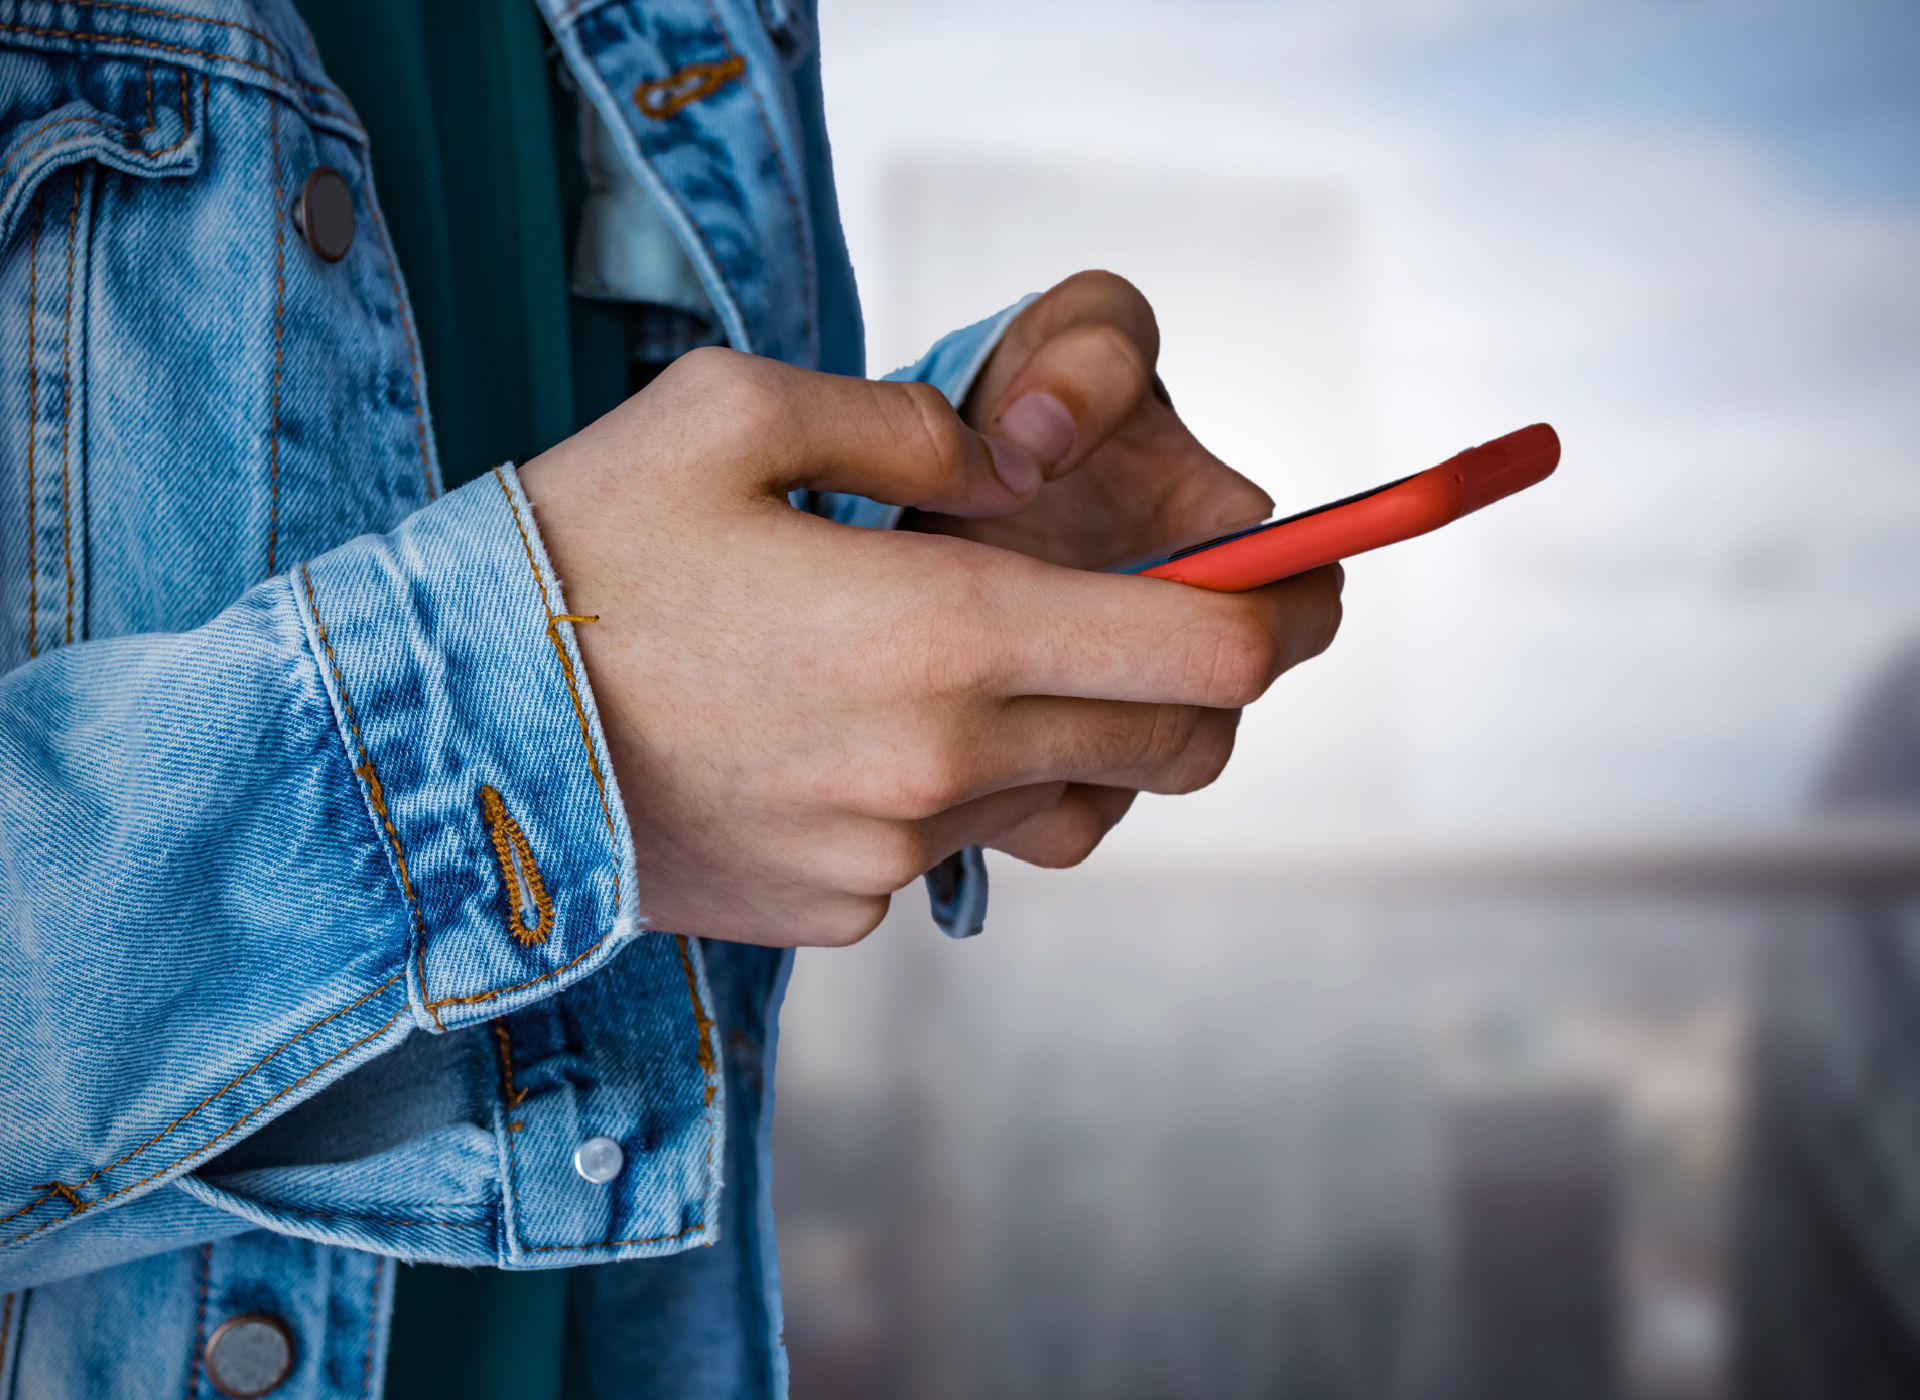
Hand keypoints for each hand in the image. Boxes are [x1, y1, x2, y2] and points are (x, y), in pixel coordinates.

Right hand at [519, 348, 1341, 945]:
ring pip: (1061, 799)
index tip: (1304, 580)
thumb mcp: (731, 410)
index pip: (1210, 653)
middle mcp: (940, 766)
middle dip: (1191, 675)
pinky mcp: (833, 917)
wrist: (432, 732)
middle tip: (1138, 604)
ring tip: (939, 658)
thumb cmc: (575, 549)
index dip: (1288, 611)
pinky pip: (942, 851)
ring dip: (1052, 731)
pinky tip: (827, 732)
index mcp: (942, 633)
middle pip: (1173, 745)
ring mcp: (888, 860)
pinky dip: (931, 789)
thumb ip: (914, 425)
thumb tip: (1020, 466)